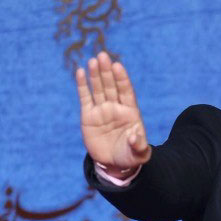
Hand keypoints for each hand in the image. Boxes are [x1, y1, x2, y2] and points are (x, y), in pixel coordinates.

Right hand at [75, 51, 150, 173]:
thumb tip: (135, 137)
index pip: (126, 92)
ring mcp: (102, 110)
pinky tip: (80, 72)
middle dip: (107, 72)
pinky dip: (82, 86)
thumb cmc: (130, 156)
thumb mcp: (139, 154)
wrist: (114, 164)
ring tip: (93, 61)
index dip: (122, 79)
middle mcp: (116, 108)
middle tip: (103, 56)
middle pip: (111, 86)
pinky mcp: (88, 116)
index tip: (118, 66)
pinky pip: (85, 98)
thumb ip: (139, 145)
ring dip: (95, 75)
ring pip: (98, 89)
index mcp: (130, 112)